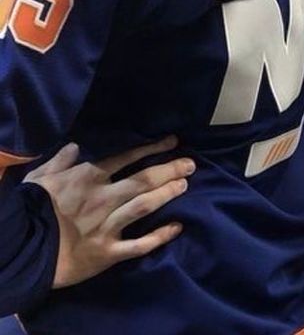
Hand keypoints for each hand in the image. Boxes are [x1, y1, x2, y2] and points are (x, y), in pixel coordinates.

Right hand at [24, 136, 193, 288]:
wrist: (22, 250)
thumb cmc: (30, 210)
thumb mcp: (39, 177)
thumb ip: (60, 160)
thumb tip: (74, 146)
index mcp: (89, 178)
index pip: (127, 157)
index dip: (152, 148)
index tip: (172, 141)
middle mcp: (104, 198)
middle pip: (144, 179)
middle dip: (169, 169)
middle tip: (190, 164)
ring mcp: (107, 225)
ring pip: (145, 205)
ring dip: (167, 193)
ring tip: (185, 185)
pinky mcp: (108, 252)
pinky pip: (139, 245)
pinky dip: (160, 236)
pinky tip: (177, 227)